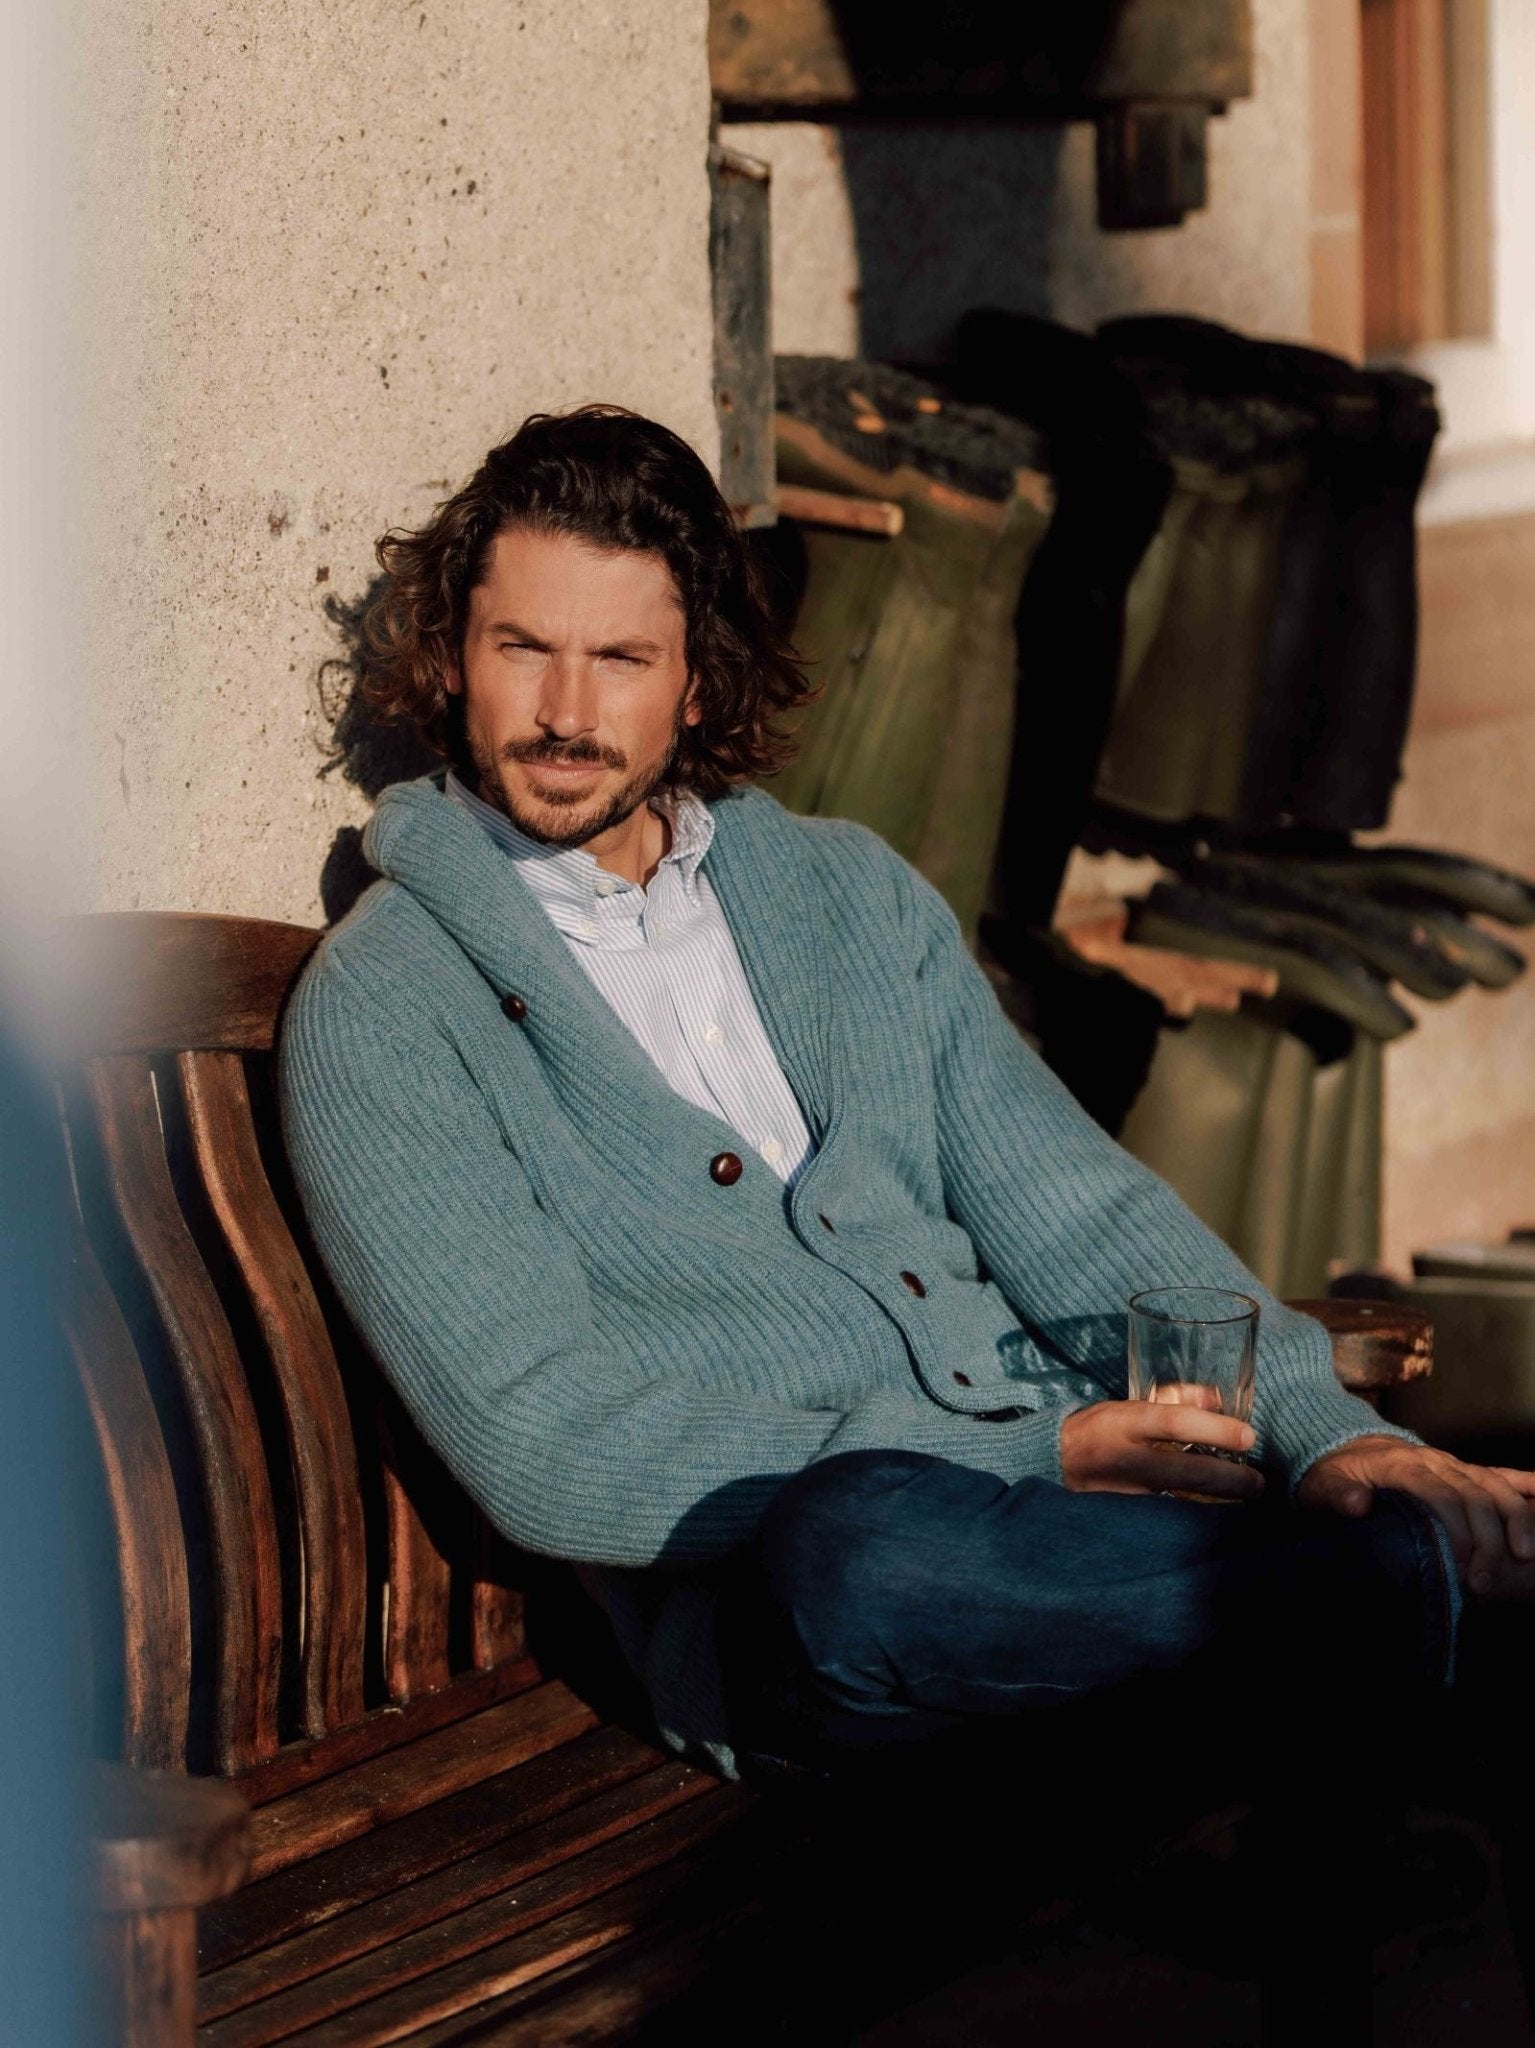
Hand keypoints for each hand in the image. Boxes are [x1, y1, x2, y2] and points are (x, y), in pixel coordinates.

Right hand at [1060, 1391, 1263, 1501]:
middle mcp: (1124, 1460)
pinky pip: (1168, 1520)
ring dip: (1217, 1503)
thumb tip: (1219, 1399)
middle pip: (1186, 1472)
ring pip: (1181, 1503)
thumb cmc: (1099, 1429)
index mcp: (1124, 1423)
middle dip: (1229, 1479)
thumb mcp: (1129, 1404)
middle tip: (1258, 1482)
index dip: (1214, 1429)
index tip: (1249, 1437)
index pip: (1173, 1423)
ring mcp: (1123, 1495)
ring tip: (1245, 1498)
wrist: (1055, 1465)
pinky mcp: (1125, 1519)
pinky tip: (1216, 1518)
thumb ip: (1175, 1398)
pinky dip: (1194, 1518)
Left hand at [1298, 1435, 1534, 1597]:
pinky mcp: (1463, 1470)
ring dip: (1514, 1520)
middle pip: (1473, 1496)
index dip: (1455, 1530)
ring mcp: (1452, 1465)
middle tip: (1483, 1582)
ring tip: (1524, 1556)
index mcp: (1402, 1465)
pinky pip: (1501, 1474)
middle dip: (1486, 1539)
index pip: (1440, 1495)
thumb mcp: (1321, 1484)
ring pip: (1494, 1486)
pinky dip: (1528, 1484)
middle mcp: (1434, 1462)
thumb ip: (1337, 1494)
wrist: (1342, 1444)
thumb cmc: (1333, 1473)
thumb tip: (1357, 1504)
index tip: (1460, 1566)